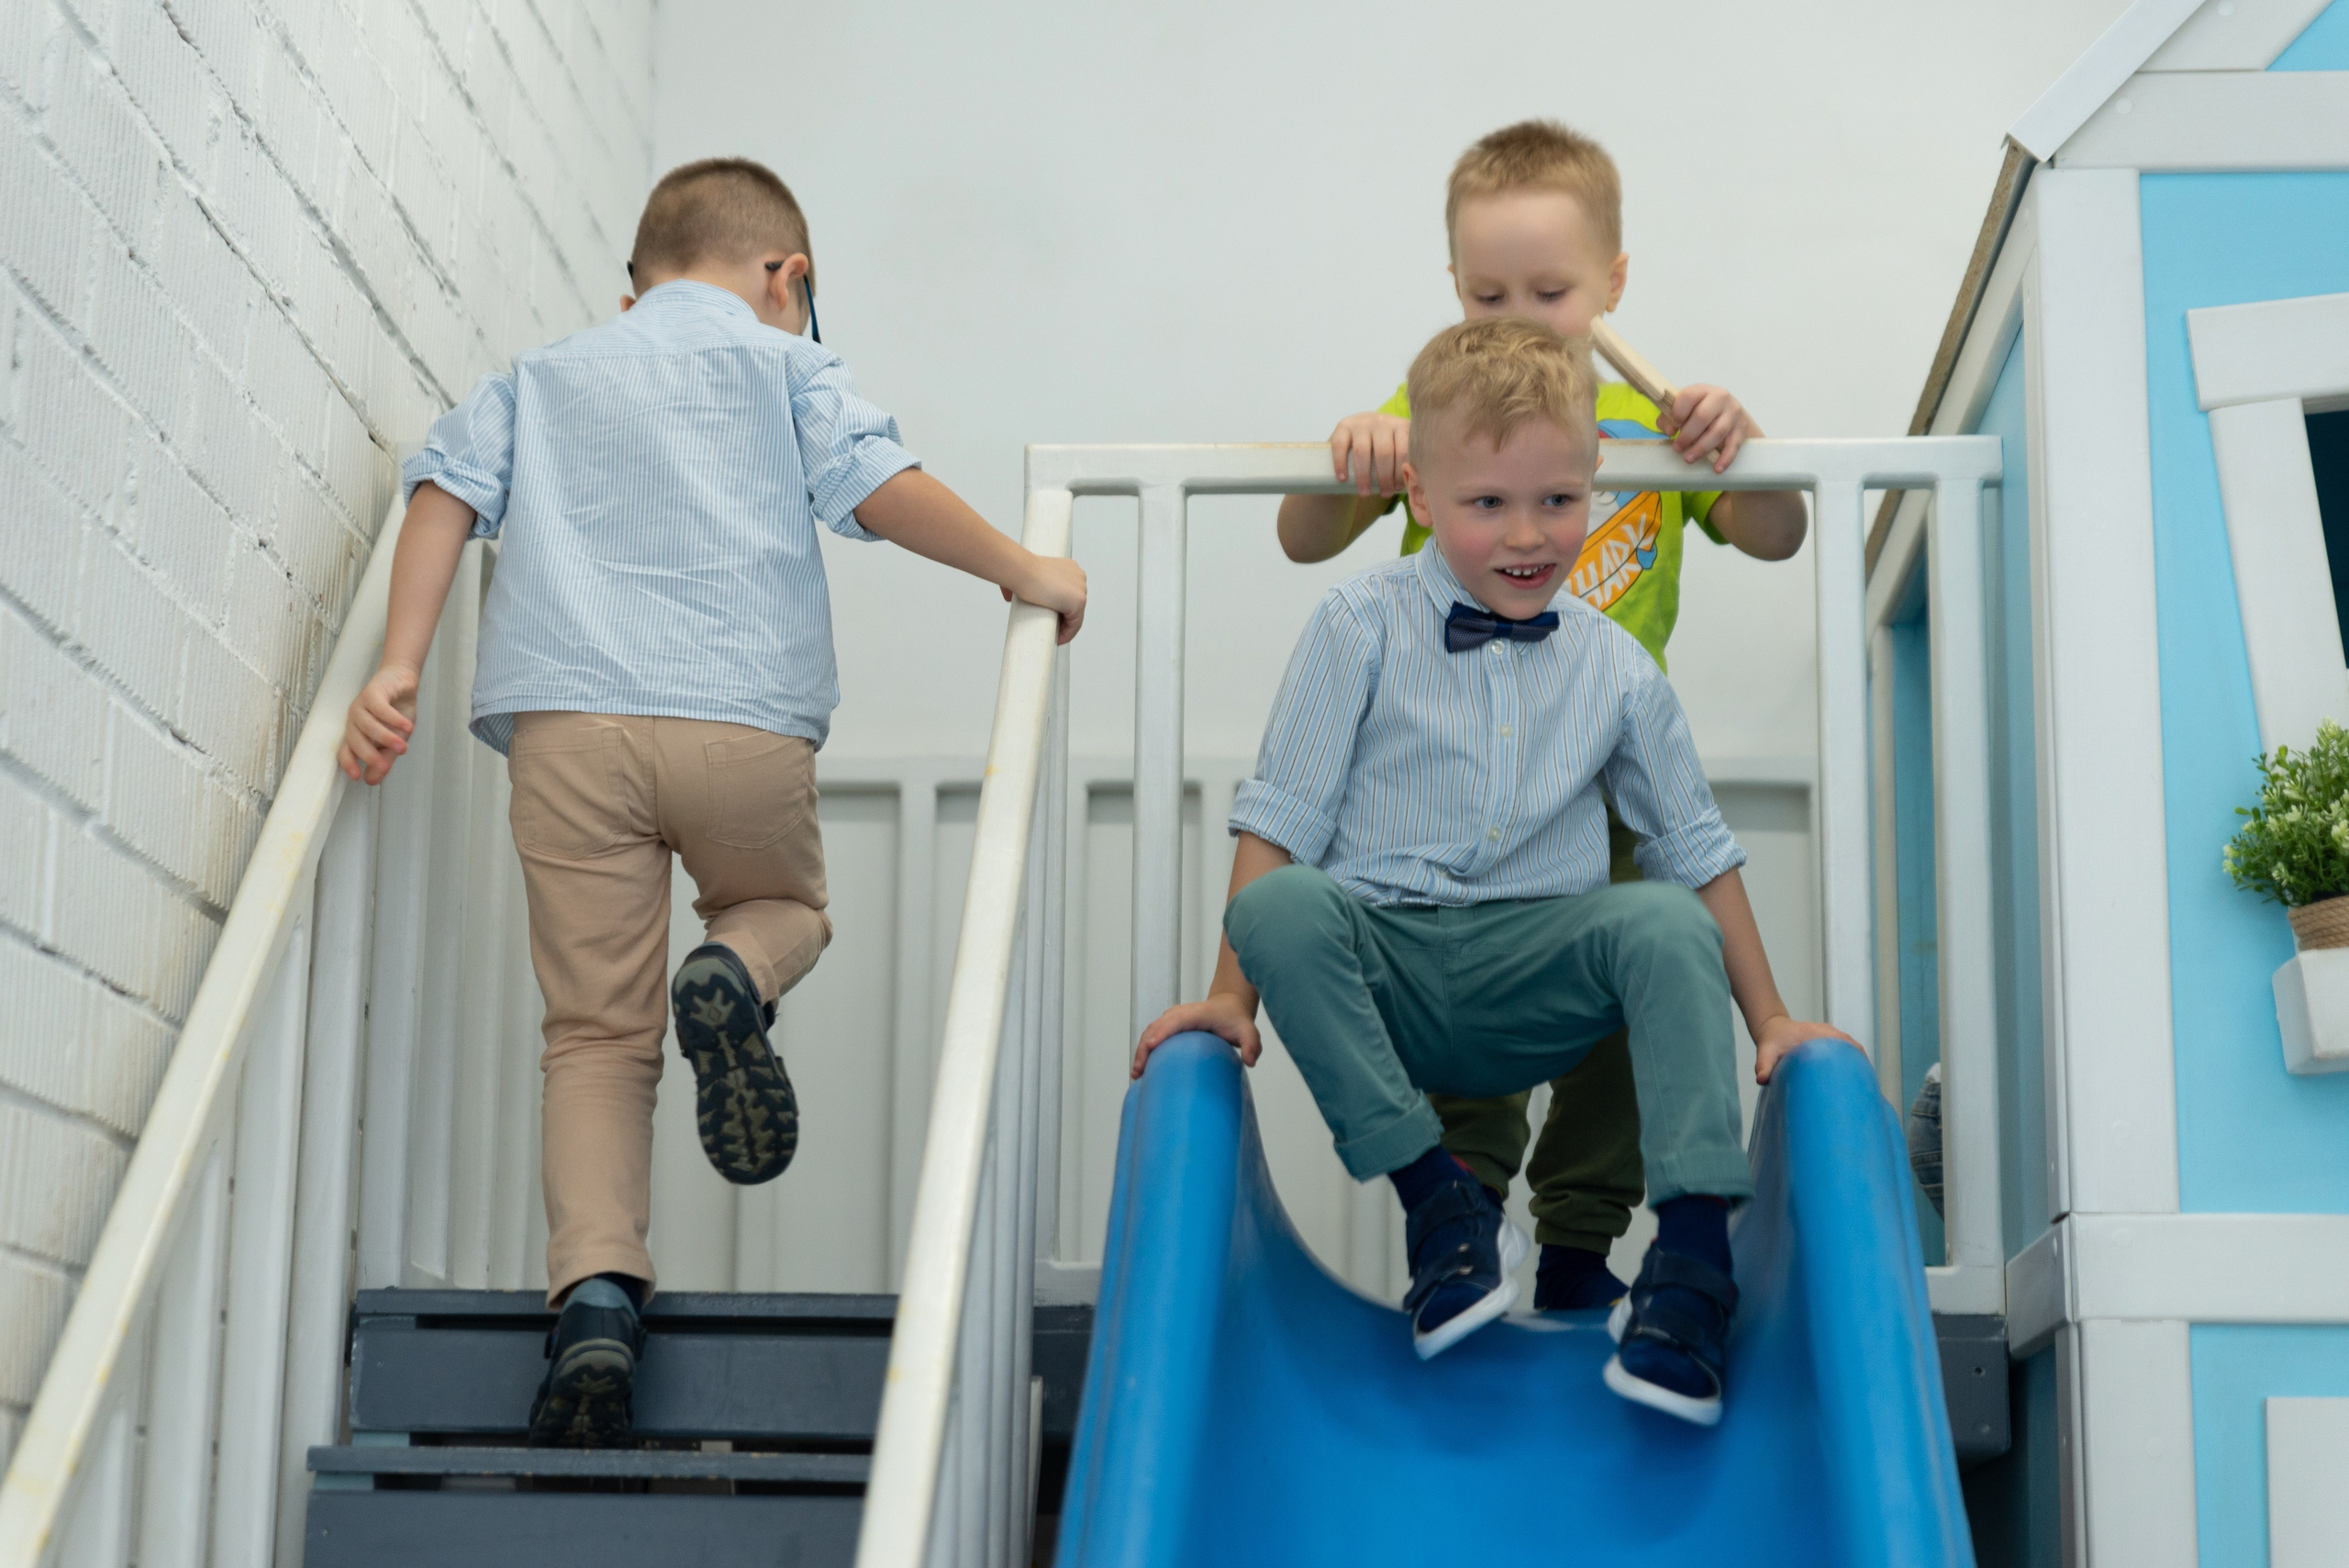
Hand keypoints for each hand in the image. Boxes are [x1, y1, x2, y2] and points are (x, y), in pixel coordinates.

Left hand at [338, 664, 419, 784]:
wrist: (403, 681)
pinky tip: (407, 727)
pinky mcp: (373, 692)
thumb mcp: (396, 739)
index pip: (345, 750)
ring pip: (367, 725)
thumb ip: (385, 758)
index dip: (349, 763)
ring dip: (385, 737)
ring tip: (403, 748)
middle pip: (355, 739)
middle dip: (369, 754)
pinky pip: (380, 708)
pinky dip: (393, 719)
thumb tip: (371, 781)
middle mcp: (354, 720)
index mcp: (357, 733)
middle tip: (384, 766)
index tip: (357, 777)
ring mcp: (361, 705)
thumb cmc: (397, 710)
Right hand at [1002, 554, 1086, 643]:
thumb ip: (1019, 584)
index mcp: (1068, 567)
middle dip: (1063, 618)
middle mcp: (1078, 576)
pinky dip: (1068, 634)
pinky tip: (1057, 640)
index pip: (1069, 592)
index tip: (1051, 619)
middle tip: (1051, 628)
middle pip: (1074, 604)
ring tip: (1052, 636)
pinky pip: (1075, 624)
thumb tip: (1008, 597)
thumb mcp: (1022, 575)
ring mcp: (1081, 589)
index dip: (1061, 607)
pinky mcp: (1079, 602)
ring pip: (1075, 615)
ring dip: (1065, 627)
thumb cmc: (1018, 571)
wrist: (1021, 571)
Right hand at [1132, 992, 1260, 1078]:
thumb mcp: (1249, 1031)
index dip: (1163, 1032)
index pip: (1175, 1021)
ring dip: (1141, 1051)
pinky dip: (1144, 1050)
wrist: (1228, 1007)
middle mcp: (1179, 1014)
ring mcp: (1171, 1019)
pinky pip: (1152, 1036)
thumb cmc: (1236, 1019)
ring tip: (1137, 1074)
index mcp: (1196, 1014)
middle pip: (1156, 1027)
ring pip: (1150, 1032)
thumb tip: (1250, 1062)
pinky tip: (1141, 1069)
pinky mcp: (1168, 1027)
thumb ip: (1252, 1044)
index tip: (1152, 1046)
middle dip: (1145, 1048)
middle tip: (1139, 1072)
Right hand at [1328, 411, 1410, 496]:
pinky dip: (1341, 464)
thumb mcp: (1398, 450)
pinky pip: (1340, 446)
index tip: (1398, 489)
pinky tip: (1343, 479)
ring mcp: (1361, 422)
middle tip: (1384, 494)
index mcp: (1400, 426)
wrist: (1359, 434)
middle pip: (1384, 452)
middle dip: (1384, 477)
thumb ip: (1408, 463)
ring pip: (1362, 451)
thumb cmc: (1384, 451)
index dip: (1401, 472)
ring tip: (1365, 494)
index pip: (1404, 450)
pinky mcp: (1343, 425)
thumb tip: (1418, 487)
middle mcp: (1382, 421)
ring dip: (1364, 476)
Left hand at [1659, 384, 1759, 474]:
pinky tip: (1716, 468)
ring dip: (1701, 448)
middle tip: (1677, 448)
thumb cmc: (1699, 411)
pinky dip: (1725, 458)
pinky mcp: (1741, 428)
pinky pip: (1734, 445)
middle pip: (1703, 416)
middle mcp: (1720, 397)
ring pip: (1717, 432)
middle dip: (1687, 435)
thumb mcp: (1684, 409)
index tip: (1673, 427)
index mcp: (1702, 390)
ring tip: (1689, 459)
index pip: (1689, 396)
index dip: (1678, 413)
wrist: (1729, 412)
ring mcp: (1733, 412)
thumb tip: (1669, 430)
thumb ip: (1668, 417)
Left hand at [1752, 1012, 1860, 1084]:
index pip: (1845, 1042)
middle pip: (1854, 1049)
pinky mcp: (1832, 1048)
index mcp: (1817, 1034)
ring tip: (1865, 1090)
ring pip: (1853, 1053)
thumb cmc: (1770, 1043)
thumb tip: (1762, 1079)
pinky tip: (1857, 1085)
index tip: (1863, 1072)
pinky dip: (1854, 1067)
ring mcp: (1832, 1041)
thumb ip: (1764, 1065)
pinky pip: (1848, 1056)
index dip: (1856, 1055)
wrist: (1773, 1032)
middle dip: (1862, 1066)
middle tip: (1866, 1088)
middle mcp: (1829, 1035)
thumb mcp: (1765, 1053)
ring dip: (1860, 1068)